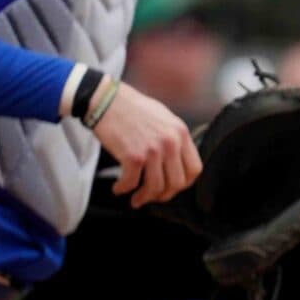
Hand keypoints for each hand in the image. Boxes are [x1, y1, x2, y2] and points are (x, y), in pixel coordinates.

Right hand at [95, 81, 201, 205]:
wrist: (105, 99)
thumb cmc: (132, 108)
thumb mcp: (163, 117)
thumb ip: (174, 138)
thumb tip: (177, 163)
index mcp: (180, 133)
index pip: (194, 169)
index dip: (184, 184)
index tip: (173, 187)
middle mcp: (170, 142)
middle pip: (177, 183)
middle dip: (164, 195)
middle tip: (153, 196)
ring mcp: (152, 150)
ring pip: (155, 188)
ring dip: (144, 198)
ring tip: (136, 199)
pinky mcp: (133, 156)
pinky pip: (132, 183)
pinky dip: (123, 189)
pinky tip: (118, 188)